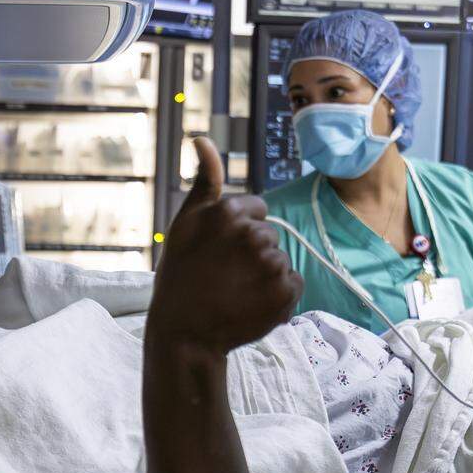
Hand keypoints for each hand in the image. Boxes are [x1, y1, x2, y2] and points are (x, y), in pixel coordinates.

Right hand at [149, 138, 302, 353]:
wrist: (184, 334)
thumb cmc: (179, 277)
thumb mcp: (184, 224)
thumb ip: (202, 181)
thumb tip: (202, 138)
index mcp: (229, 211)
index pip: (255, 211)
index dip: (236, 233)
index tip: (218, 253)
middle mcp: (253, 233)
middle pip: (268, 236)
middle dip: (251, 254)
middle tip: (223, 276)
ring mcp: (271, 264)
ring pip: (280, 260)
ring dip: (264, 276)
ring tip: (235, 292)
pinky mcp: (286, 292)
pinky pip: (293, 285)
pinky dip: (278, 297)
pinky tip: (251, 305)